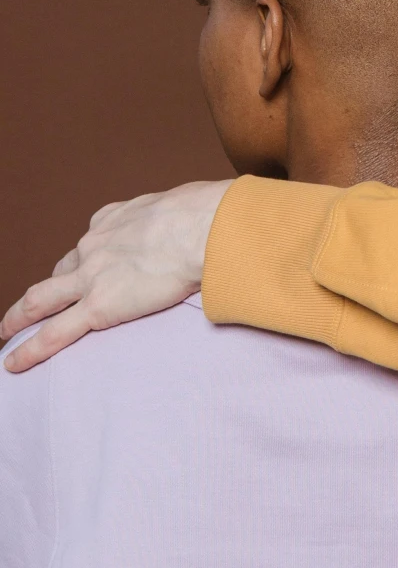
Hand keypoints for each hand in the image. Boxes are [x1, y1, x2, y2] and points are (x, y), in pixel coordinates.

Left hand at [1, 181, 230, 371]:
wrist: (205, 228)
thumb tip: (195, 224)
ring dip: (20, 316)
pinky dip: (29, 350)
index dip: (83, 260)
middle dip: (41, 291)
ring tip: (7, 332)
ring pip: (41, 300)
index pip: (90, 244)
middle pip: (59, 272)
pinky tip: (14, 363)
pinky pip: (54, 333)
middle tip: (29, 307)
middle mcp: (94, 245)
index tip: (84, 270)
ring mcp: (91, 277)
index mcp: (115, 220)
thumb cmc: (207, 214)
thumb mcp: (183, 204)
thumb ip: (176, 219)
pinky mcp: (98, 307)